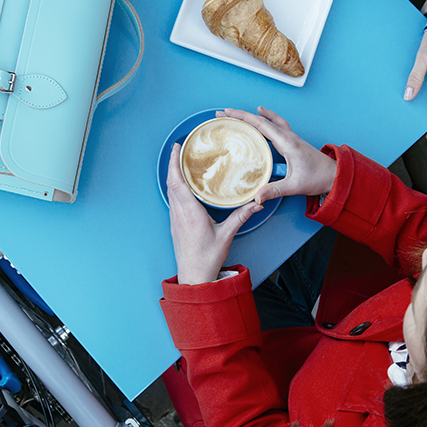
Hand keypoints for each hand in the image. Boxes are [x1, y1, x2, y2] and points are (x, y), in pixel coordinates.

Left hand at [166, 143, 260, 284]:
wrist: (194, 276)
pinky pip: (172, 200)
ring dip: (173, 175)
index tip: (176, 149)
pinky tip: (182, 186)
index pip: (178, 182)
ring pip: (170, 191)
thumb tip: (255, 203)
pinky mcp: (175, 224)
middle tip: (178, 149)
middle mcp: (179, 213)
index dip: (174, 163)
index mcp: (190, 213)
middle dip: (172, 164)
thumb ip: (241, 216)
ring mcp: (175, 219)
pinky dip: (175, 187)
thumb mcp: (227, 235)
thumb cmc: (207, 258)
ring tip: (179, 162)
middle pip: (171, 183)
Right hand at [218, 107, 336, 202]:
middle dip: (241, 115)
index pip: (261, 125)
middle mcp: (288, 136)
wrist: (336, 175)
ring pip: (269, 120)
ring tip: (237, 113)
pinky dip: (266, 118)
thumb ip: (274, 190)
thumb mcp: (294, 186)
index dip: (242, 118)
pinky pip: (276, 125)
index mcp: (287, 143)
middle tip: (224, 112)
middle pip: (261, 119)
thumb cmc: (318, 178)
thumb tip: (256, 197)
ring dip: (252, 115)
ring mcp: (291, 137)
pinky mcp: (292, 142)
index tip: (228, 113)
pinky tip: (261, 116)